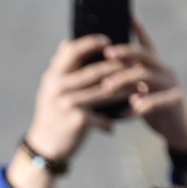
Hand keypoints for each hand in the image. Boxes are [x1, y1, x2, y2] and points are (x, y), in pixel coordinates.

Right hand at [6, 34, 128, 187]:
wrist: (44, 147)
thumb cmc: (52, 115)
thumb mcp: (49, 89)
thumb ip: (60, 68)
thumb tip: (66, 42)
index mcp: (53, 76)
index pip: (72, 51)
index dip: (91, 42)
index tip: (110, 40)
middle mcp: (58, 87)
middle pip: (96, 71)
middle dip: (120, 67)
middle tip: (138, 65)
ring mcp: (68, 103)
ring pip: (106, 91)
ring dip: (127, 90)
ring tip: (142, 88)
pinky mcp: (78, 120)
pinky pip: (105, 115)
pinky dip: (117, 116)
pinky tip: (127, 116)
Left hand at [105, 17, 186, 151]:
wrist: (178, 131)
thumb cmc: (152, 110)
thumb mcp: (137, 92)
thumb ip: (125, 81)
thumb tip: (100, 73)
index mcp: (153, 66)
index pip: (144, 42)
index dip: (136, 28)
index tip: (125, 14)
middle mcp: (163, 70)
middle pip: (144, 55)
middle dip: (125, 52)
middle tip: (106, 53)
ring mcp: (171, 84)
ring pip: (147, 76)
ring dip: (125, 80)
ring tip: (107, 86)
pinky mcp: (175, 100)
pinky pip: (157, 100)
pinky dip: (142, 104)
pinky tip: (129, 108)